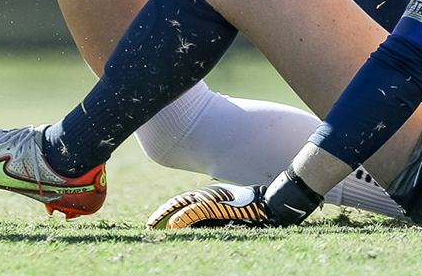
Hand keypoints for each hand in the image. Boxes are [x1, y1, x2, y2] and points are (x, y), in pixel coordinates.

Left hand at [145, 171, 320, 229]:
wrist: (274, 202)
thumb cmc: (256, 208)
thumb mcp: (232, 212)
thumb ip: (217, 216)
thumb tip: (203, 226)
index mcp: (210, 196)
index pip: (182, 202)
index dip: (166, 211)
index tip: (154, 221)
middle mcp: (209, 195)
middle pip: (178, 202)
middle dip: (161, 214)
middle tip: (148, 225)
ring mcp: (214, 199)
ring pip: (183, 206)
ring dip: (166, 217)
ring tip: (153, 226)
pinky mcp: (220, 206)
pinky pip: (197, 213)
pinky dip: (183, 219)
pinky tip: (174, 226)